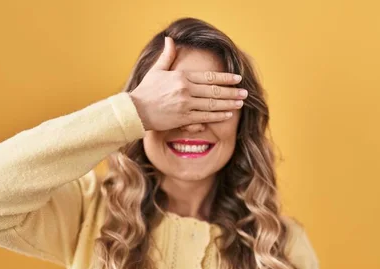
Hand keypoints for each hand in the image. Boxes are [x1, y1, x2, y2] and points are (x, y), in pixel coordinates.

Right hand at [129, 36, 247, 131]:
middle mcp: (186, 90)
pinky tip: (228, 114)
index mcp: (181, 76)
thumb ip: (167, 56)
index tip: (237, 78)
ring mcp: (186, 104)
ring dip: (229, 103)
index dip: (225, 77)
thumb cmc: (146, 91)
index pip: (209, 76)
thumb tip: (169, 39)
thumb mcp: (156, 70)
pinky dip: (218, 115)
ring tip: (240, 103)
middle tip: (245, 93)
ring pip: (213, 104)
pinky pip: (205, 117)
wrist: (135, 111)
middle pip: (214, 90)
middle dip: (232, 92)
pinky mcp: (184, 118)